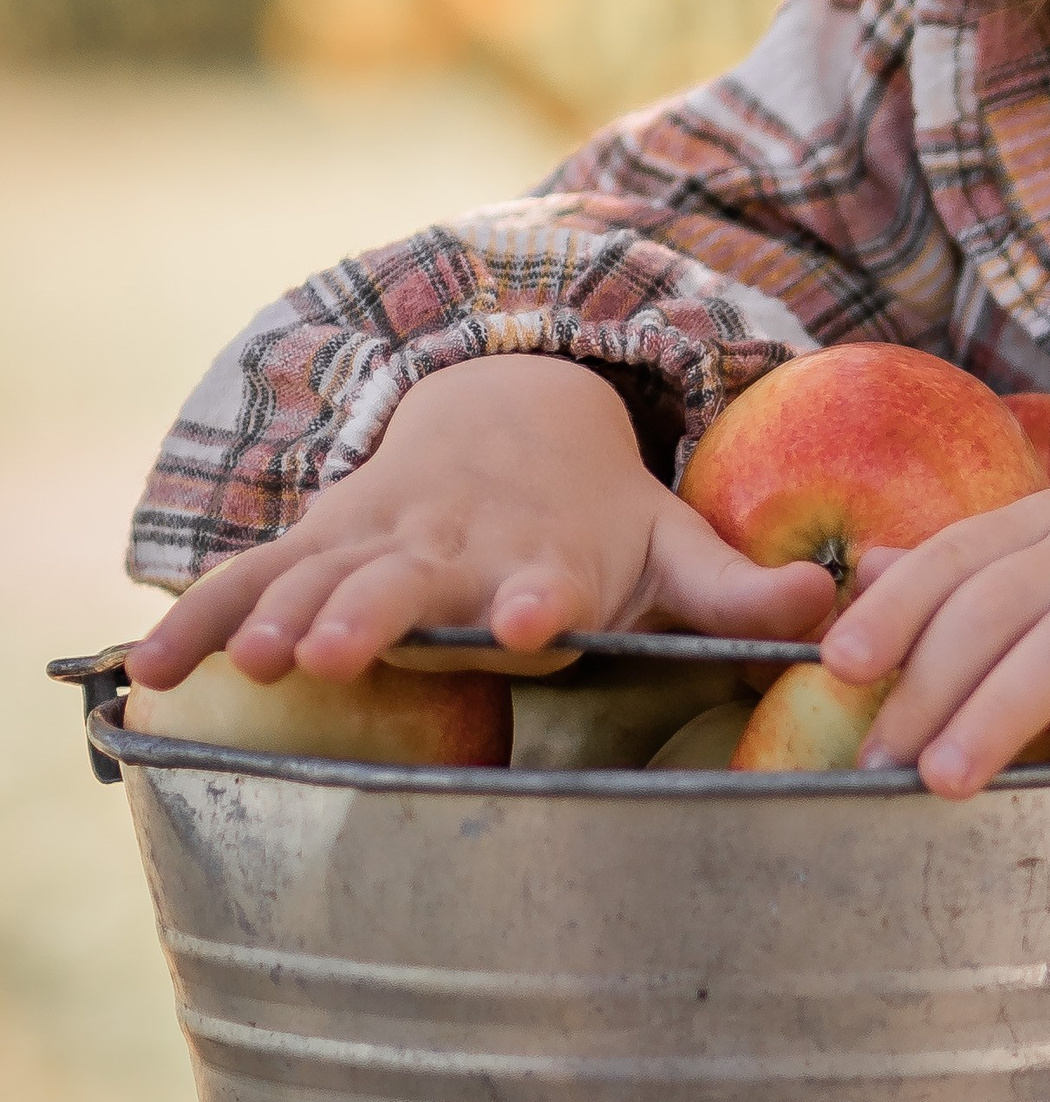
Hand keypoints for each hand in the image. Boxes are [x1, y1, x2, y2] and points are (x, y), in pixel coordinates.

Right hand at [125, 356, 835, 687]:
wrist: (508, 426)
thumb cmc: (602, 520)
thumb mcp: (679, 547)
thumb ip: (750, 595)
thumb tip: (845, 608)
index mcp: (549, 552)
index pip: (547, 576)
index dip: (536, 595)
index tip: (526, 617)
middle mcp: (456, 545)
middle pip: (413, 578)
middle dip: (377, 608)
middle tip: (347, 645)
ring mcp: (377, 541)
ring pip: (320, 576)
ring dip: (283, 613)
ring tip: (254, 656)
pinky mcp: (317, 546)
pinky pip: (247, 584)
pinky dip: (199, 621)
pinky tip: (151, 674)